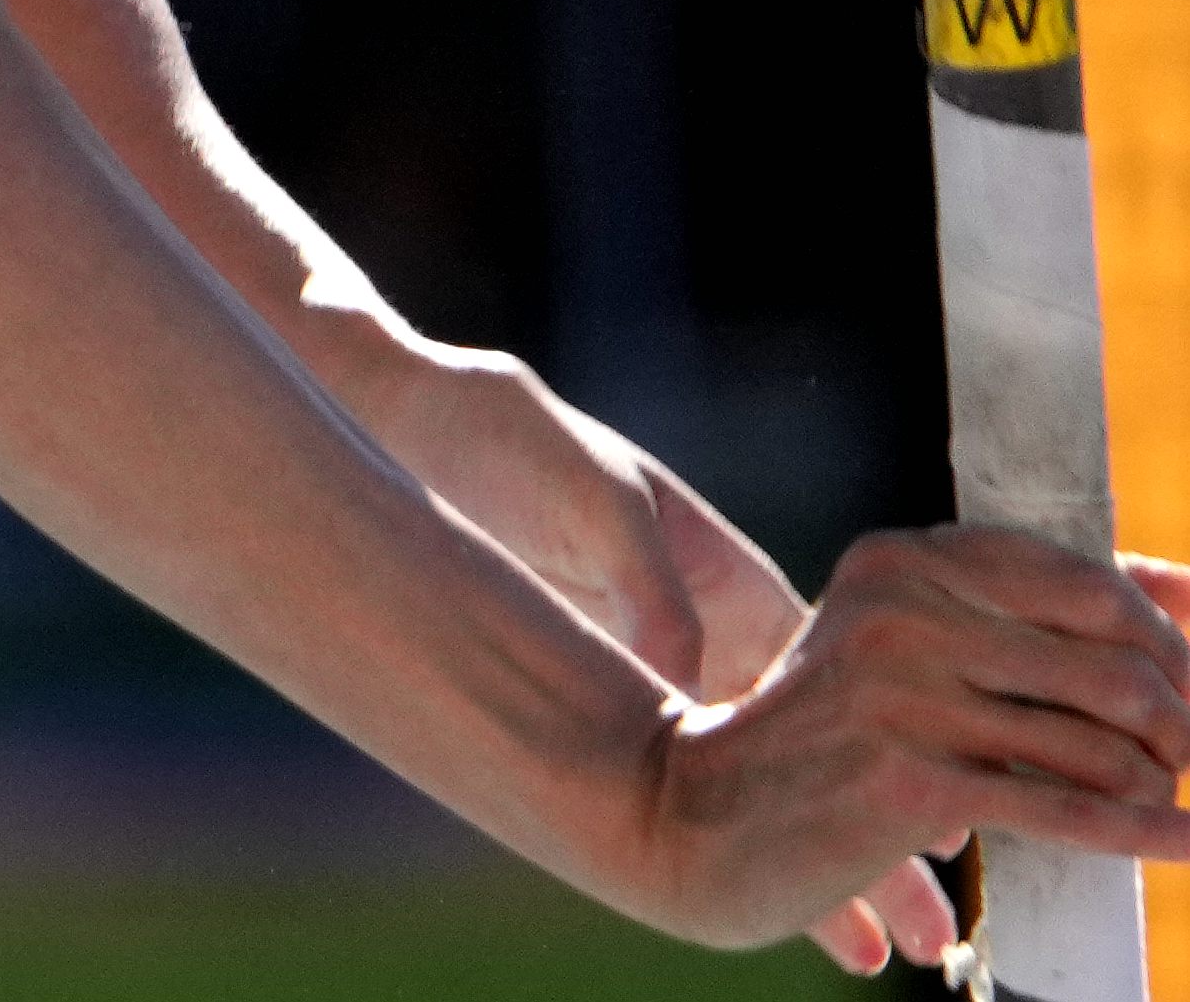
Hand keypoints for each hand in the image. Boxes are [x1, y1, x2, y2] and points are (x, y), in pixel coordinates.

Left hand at [363, 345, 943, 971]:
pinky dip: (710, 830)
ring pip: (748, 779)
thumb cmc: (517, 445)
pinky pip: (669, 770)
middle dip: (876, 838)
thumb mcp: (597, 509)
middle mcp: (707, 631)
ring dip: (801, 857)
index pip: (843, 686)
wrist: (424, 423)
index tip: (949, 835)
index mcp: (730, 580)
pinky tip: (738, 893)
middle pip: (814, 751)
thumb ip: (651, 599)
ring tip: (862, 952)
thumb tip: (690, 688)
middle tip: (932, 934)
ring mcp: (654, 663)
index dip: (900, 759)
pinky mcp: (594, 682)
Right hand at [643, 530, 1189, 963]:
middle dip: (1182, 714)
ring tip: (1164, 801)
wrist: (695, 811)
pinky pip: (1071, 811)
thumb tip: (1187, 593)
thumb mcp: (903, 648)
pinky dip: (1150, 835)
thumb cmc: (825, 736)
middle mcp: (902, 608)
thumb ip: (1026, 617)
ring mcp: (904, 692)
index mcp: (901, 560)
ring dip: (1159, 784)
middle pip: (1110, 658)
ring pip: (1102, 742)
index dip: (1166, 637)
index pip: (1084, 581)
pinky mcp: (913, 780)